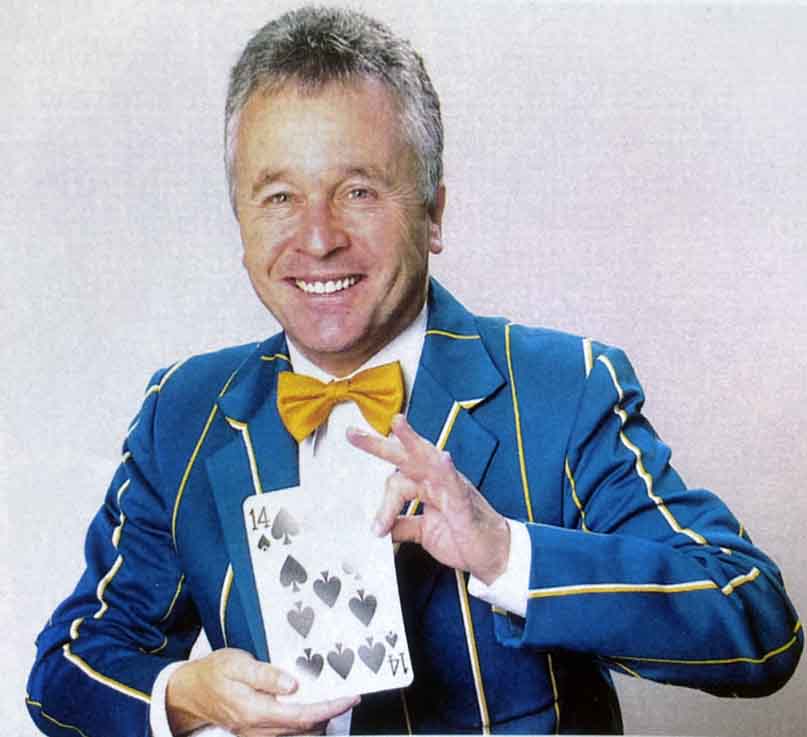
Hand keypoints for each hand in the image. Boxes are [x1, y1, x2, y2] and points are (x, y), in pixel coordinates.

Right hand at [165, 648, 358, 735]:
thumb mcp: (237, 664)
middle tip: (349, 696)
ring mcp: (255, 733)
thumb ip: (265, 676)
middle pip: (304, 728)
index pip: (302, 715)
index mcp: (255, 711)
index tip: (349, 698)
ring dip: (318, 719)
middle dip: (329, 714)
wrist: (188, 692)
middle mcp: (257, 728)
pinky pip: (285, 732)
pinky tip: (311, 707)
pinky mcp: (254, 732)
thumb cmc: (213, 672)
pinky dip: (303, 722)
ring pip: (296, 733)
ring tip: (335, 700)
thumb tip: (293, 685)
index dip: (329, 708)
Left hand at [347, 414, 509, 584]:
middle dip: (378, 444)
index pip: (396, 480)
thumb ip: (402, 525)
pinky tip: (443, 458)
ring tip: (397, 423)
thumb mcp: (423, 532)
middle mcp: (436, 480)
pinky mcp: (464, 502)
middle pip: (405, 456)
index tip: (375, 529)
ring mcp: (451, 487)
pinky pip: (454, 483)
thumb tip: (380, 527)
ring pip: (428, 458)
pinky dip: (447, 471)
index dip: (382, 504)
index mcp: (426, 485)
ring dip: (412, 440)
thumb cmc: (462, 537)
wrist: (493, 555)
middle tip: (352, 434)